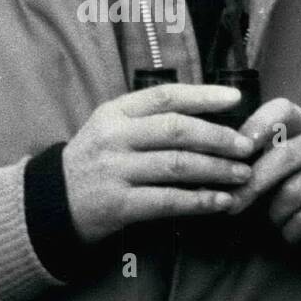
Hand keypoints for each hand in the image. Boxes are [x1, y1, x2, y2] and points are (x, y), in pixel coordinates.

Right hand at [62, 84, 255, 243]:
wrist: (54, 201)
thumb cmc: (96, 159)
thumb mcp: (112, 127)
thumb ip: (149, 118)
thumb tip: (208, 113)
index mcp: (115, 111)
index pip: (165, 96)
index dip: (203, 95)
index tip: (235, 98)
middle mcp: (115, 137)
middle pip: (176, 130)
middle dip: (218, 138)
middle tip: (246, 146)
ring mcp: (116, 171)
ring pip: (177, 166)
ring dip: (216, 170)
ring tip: (243, 174)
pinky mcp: (119, 204)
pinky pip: (168, 201)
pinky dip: (199, 201)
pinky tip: (221, 202)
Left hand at [225, 99, 300, 242]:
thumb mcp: (290, 153)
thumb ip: (258, 156)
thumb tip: (213, 176)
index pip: (281, 110)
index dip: (257, 125)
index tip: (239, 147)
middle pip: (283, 157)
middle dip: (253, 185)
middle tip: (232, 205)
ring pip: (294, 192)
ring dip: (275, 214)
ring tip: (271, 221)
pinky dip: (293, 230)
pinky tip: (289, 232)